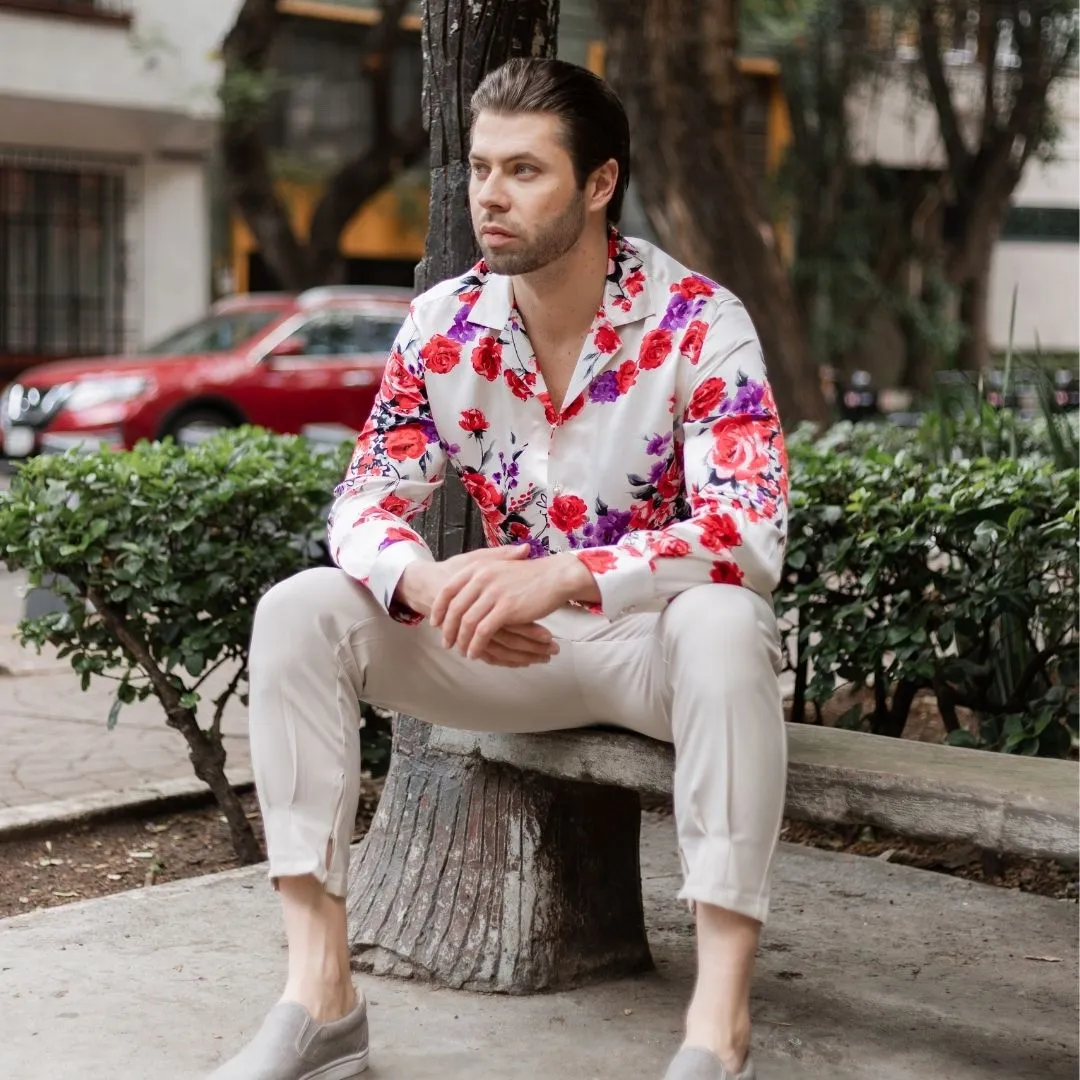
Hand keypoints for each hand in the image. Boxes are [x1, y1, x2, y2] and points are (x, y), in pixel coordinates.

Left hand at [397, 547, 560, 667]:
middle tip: (446, 643)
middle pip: (455, 608)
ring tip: (461, 651)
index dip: (439, 608)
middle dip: (448, 629)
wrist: (555, 577)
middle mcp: (482, 578)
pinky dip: (476, 645)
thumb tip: (463, 592)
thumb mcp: (500, 567)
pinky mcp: (506, 609)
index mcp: (478, 567)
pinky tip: (475, 653)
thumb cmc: (529, 575)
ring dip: (461, 640)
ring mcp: (494, 593)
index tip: (435, 622)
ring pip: (467, 622)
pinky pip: (483, 632)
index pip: (448, 590)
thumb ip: (480, 575)